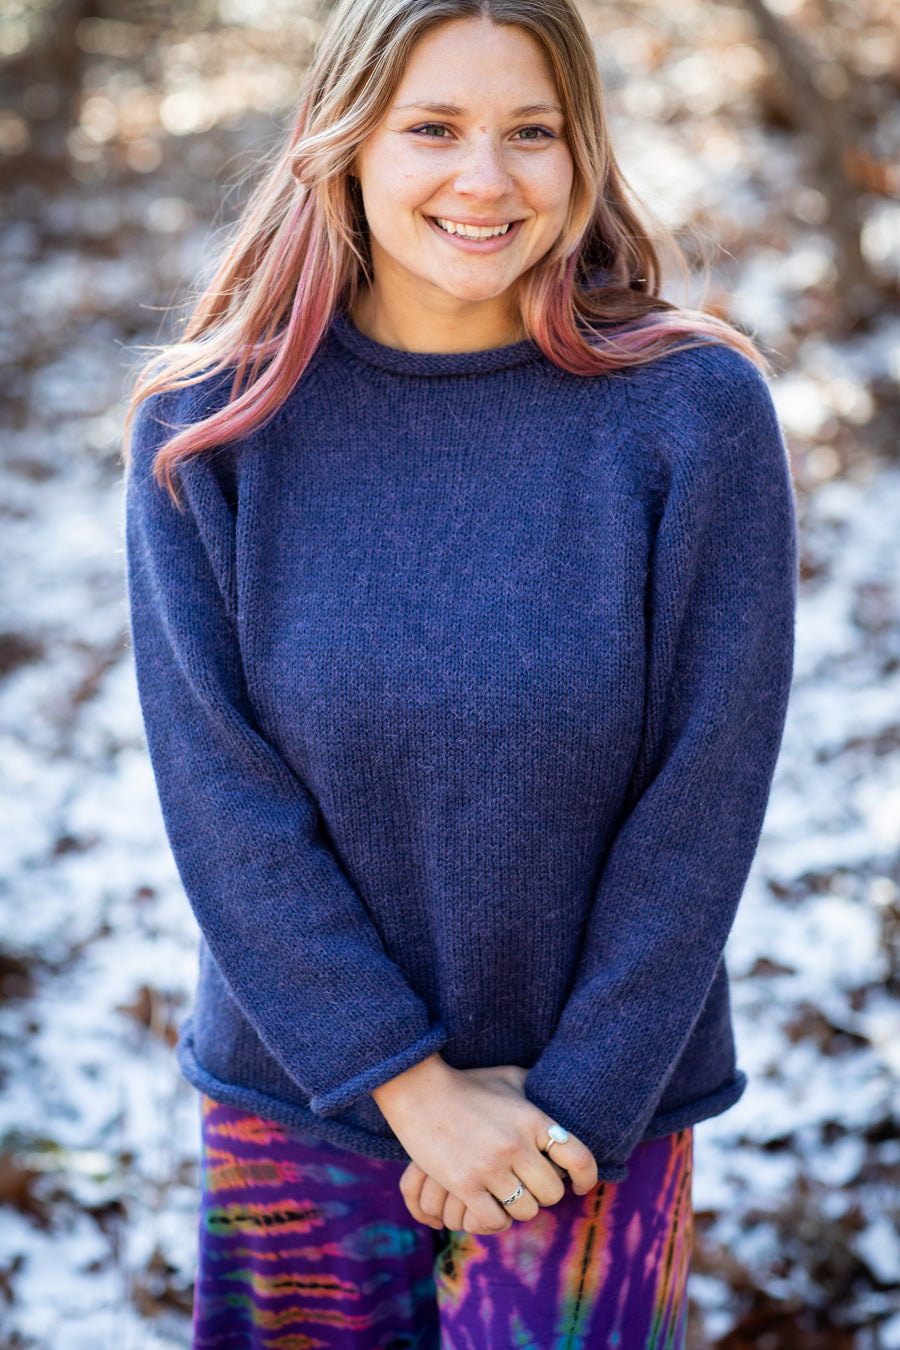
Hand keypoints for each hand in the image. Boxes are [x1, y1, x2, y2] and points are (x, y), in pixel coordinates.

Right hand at [372, 1055, 597, 1235]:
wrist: (419, 1090)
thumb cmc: (468, 1084)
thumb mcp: (508, 1078)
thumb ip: (536, 1088)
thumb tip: (564, 1095)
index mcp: (532, 1118)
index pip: (578, 1158)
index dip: (588, 1177)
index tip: (581, 1186)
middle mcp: (516, 1145)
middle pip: (552, 1193)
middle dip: (544, 1193)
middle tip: (530, 1186)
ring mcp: (490, 1167)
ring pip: (525, 1210)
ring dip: (518, 1207)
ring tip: (508, 1195)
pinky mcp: (464, 1185)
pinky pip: (495, 1221)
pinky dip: (495, 1220)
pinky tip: (489, 1208)